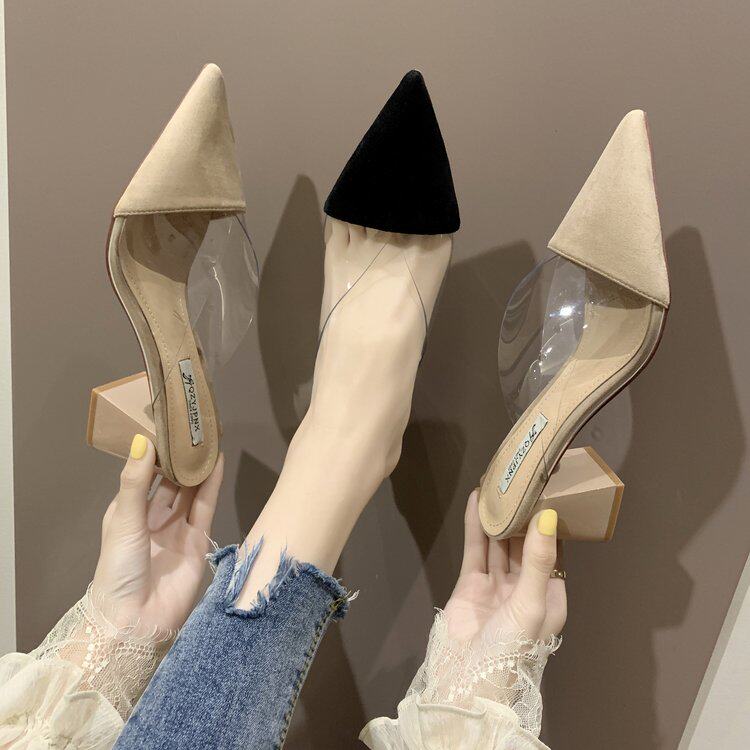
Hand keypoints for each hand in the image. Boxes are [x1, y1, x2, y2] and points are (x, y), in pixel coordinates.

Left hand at [92, 435, 223, 632]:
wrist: (135, 620)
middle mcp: (153, 518)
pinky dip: (212, 484)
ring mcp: (176, 530)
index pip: (145, 474)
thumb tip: (143, 439)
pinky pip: (205, 506)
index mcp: (128, 513)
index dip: (156, 451)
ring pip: (190, 491)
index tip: (165, 425)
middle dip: (180, 457)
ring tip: (208, 438)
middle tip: (192, 427)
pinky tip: (217, 462)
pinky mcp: (197, 541)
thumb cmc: (118, 570)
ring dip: (198, 467)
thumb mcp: (123, 520)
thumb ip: (136, 481)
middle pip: (171, 481)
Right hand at [443, 491, 566, 644]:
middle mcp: (525, 588)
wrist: (468, 680)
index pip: (553, 552)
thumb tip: (550, 515)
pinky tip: (477, 501)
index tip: (549, 492)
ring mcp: (496, 585)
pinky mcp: (471, 583)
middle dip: (523, 516)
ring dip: (499, 517)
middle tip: (521, 481)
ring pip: (499, 544)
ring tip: (498, 484)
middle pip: (525, 544)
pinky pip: (476, 548)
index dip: (550, 523)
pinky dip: (476, 525)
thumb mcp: (533, 603)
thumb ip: (540, 559)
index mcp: (550, 597)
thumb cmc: (513, 647)